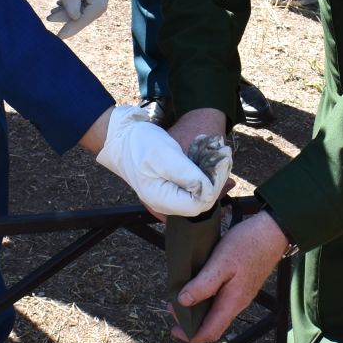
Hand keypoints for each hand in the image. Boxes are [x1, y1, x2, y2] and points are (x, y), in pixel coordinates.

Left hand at [46, 0, 112, 38]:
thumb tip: (73, 19)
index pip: (91, 12)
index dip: (76, 26)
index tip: (60, 35)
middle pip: (91, 11)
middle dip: (71, 18)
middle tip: (50, 19)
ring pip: (89, 5)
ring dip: (72, 10)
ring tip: (52, 12)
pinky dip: (75, 3)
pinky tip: (60, 3)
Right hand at [94, 105, 226, 216]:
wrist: (120, 137)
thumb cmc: (140, 144)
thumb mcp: (167, 157)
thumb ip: (189, 177)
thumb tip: (209, 193)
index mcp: (162, 201)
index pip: (199, 206)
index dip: (213, 189)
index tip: (219, 169)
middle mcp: (164, 205)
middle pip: (199, 204)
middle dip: (214, 185)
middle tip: (222, 164)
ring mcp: (165, 198)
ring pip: (196, 197)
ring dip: (209, 182)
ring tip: (218, 164)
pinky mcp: (167, 189)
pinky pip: (189, 191)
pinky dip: (201, 180)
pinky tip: (206, 167)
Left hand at [174, 211, 290, 342]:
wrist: (272, 232)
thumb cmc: (247, 245)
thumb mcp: (221, 262)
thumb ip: (203, 284)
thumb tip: (183, 301)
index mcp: (232, 302)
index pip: (210, 332)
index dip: (190, 336)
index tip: (174, 328)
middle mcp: (237, 303)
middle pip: (212, 324)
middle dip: (190, 321)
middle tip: (173, 305)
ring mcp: (241, 295)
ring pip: (216, 312)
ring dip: (197, 308)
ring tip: (181, 294)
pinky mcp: (241, 285)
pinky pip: (221, 300)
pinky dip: (206, 298)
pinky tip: (198, 284)